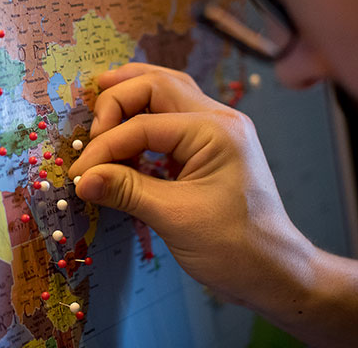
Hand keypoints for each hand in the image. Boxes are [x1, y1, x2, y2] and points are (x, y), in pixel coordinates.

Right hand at [70, 63, 357, 346]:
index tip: (80, 175)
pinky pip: (174, 118)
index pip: (144, 124)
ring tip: (99, 105)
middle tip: (89, 127)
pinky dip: (145, 119)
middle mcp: (219, 120)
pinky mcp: (213, 148)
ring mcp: (219, 131)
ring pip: (168, 94)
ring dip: (132, 98)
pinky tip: (125, 135)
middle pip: (159, 84)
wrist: (276, 273)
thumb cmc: (233, 248)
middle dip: (118, 98)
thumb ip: (126, 191)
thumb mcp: (174, 218)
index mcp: (214, 131)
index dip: (105, 147)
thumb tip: (82, 179)